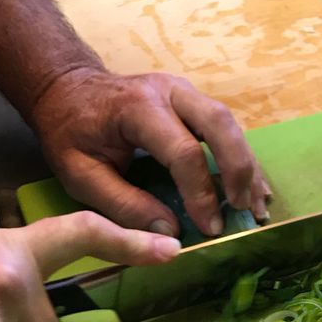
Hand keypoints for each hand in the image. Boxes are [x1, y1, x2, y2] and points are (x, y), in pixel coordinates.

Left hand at [33, 69, 270, 236]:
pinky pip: (224, 128)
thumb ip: (123, 204)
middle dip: (238, 170)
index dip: (201, 192)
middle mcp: (169, 92)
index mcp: (138, 108)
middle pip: (220, 125)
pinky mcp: (192, 102)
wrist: (65, 88)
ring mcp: (184, 93)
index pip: (183, 151)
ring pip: (229, 123)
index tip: (209, 227)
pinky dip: (240, 158)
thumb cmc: (69, 131)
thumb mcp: (80, 174)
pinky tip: (252, 187)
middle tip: (243, 209)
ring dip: (246, 165)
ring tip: (256, 205)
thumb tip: (168, 233)